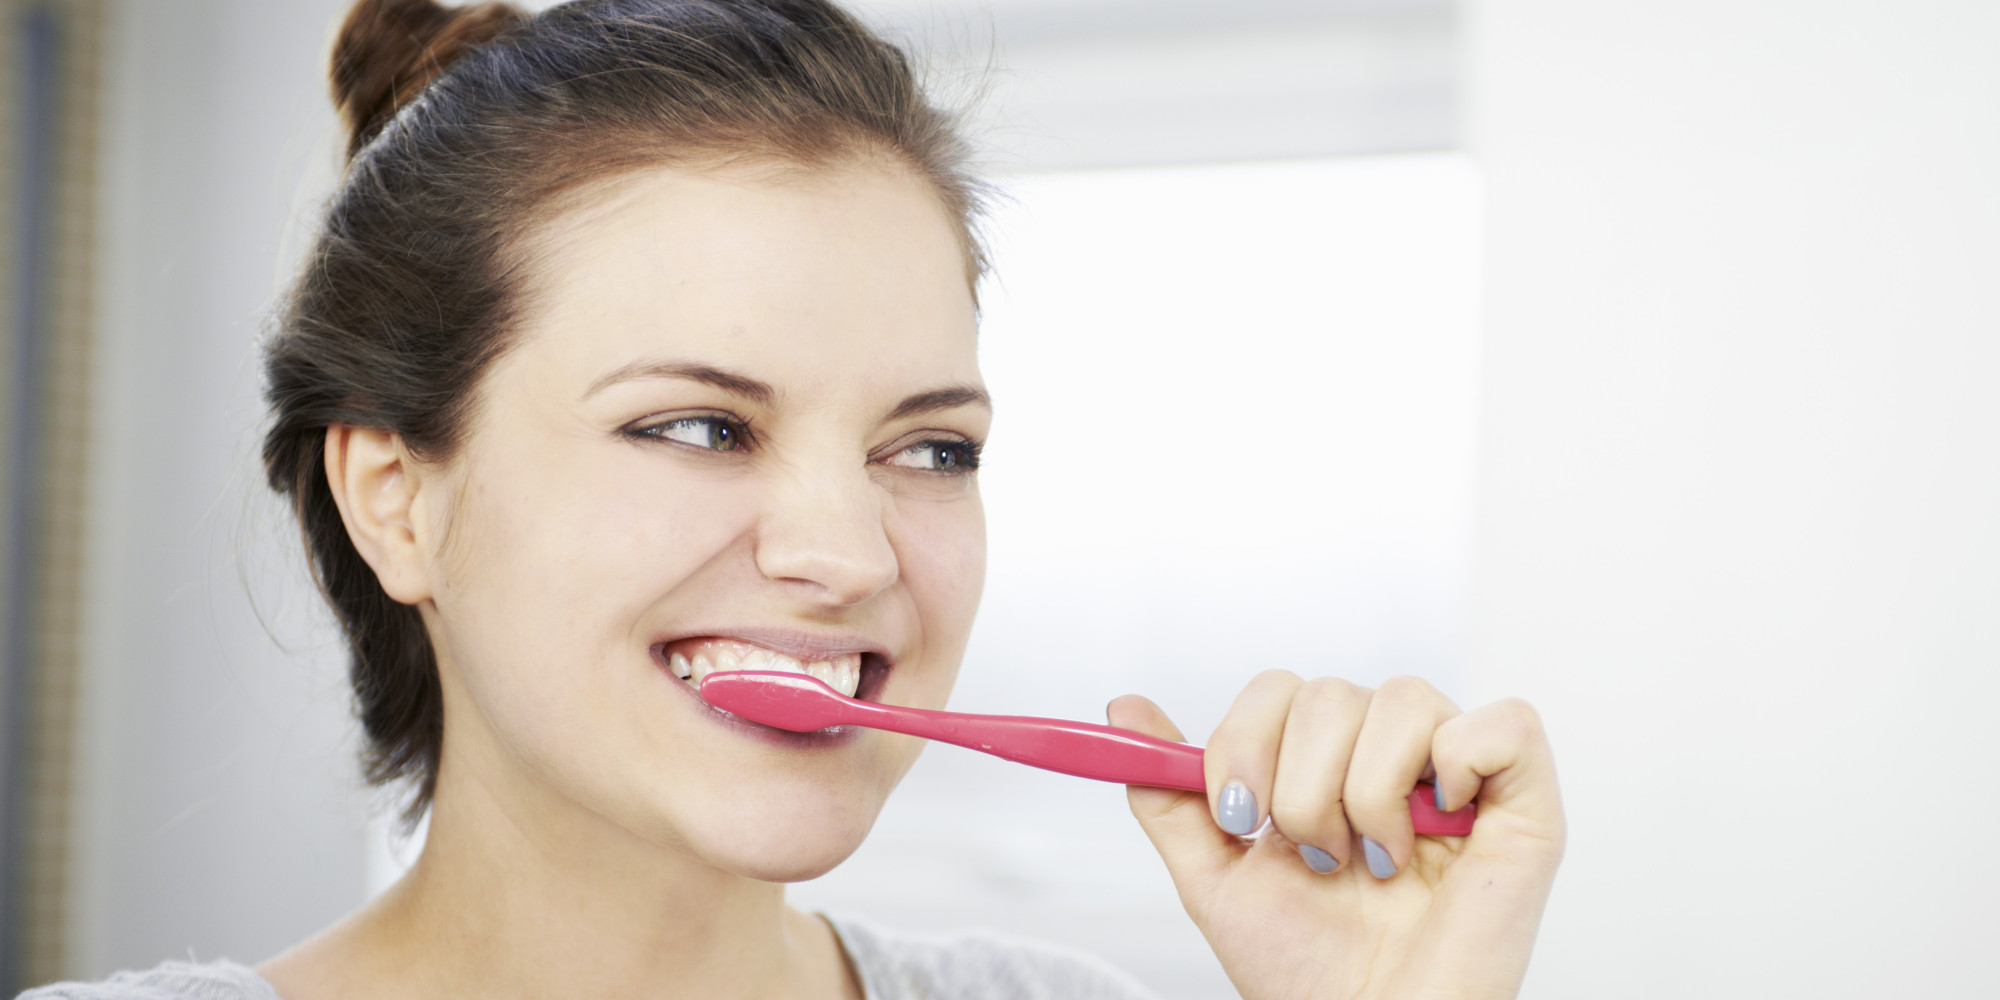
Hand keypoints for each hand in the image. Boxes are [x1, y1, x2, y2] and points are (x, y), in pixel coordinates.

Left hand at [1109, 672, 1563, 999]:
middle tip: (1317, 859)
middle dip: (1301, 787)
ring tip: (1375, 864)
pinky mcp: (1525, 803)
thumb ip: (1170, 795)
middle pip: (1330, 692)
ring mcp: (1459, 776)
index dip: (1246, 742)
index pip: (1278, 689)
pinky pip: (1505, 723)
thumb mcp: (1214, 879)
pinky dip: (1461, 761)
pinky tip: (1439, 824)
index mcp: (1321, 764)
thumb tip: (1123, 709)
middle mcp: (1389, 756)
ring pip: (1404, 700)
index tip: (1240, 818)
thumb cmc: (1306, 971)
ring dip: (1367, 793)